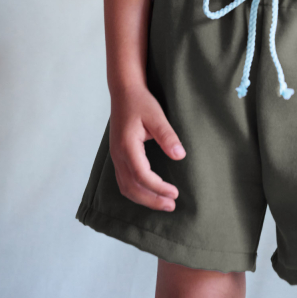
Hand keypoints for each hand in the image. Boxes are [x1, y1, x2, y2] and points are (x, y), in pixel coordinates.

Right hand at [109, 83, 185, 210]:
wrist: (124, 92)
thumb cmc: (141, 102)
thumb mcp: (157, 116)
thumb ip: (167, 136)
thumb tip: (180, 155)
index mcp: (127, 146)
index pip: (142, 175)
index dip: (158, 188)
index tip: (175, 193)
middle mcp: (118, 155)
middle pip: (131, 187)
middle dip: (151, 200)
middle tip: (171, 206)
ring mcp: (116, 156)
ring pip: (125, 187)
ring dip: (144, 199)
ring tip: (163, 203)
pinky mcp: (118, 156)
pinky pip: (123, 181)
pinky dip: (136, 192)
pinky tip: (150, 193)